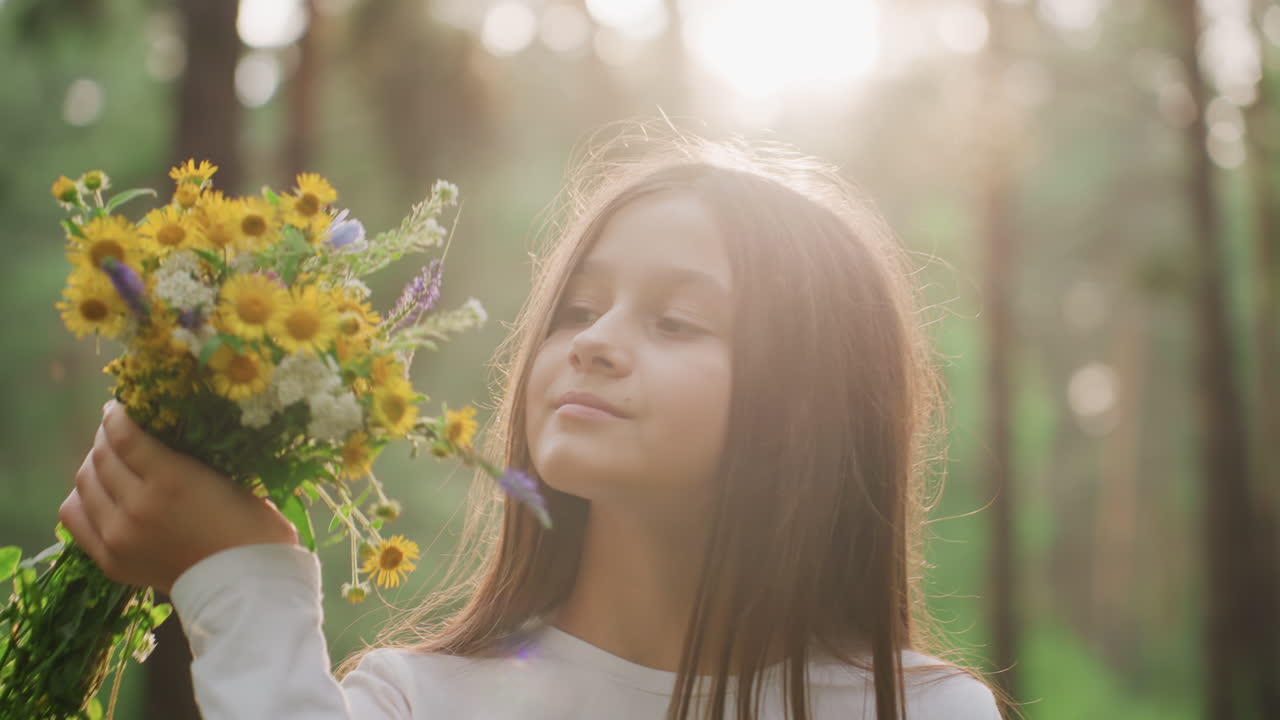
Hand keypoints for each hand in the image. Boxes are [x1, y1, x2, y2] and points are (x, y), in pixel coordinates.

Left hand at [59, 400, 297, 593]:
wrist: (246, 585)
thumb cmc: (251, 527)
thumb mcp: (226, 479)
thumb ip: (185, 460)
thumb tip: (159, 441)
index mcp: (171, 479)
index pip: (123, 435)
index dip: (116, 415)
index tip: (119, 406)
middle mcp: (136, 505)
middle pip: (100, 457)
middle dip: (105, 437)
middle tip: (116, 432)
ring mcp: (118, 535)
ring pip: (84, 484)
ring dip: (93, 466)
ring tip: (108, 463)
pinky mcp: (110, 559)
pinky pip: (75, 518)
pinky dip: (82, 499)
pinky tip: (98, 493)